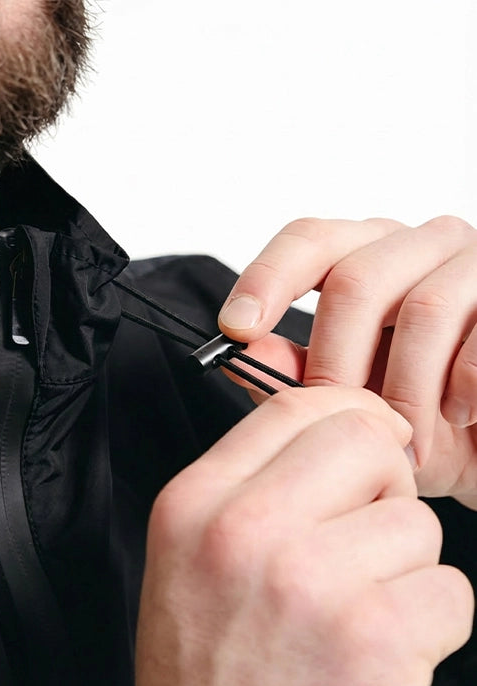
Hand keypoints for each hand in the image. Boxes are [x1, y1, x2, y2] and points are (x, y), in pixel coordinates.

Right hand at [135, 387, 472, 685]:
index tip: (373, 430)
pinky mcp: (370, 640)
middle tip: (366, 525)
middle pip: (362, 440)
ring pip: (415, 521)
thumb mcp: (191, 553)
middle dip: (386, 477)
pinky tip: (379, 650)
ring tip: (355, 608)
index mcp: (196, 504)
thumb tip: (336, 430)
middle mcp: (244, 531)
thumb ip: (250, 483)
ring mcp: (307, 582)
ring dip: (403, 565)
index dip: (347, 408)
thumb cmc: (206, 666)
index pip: (290, 408)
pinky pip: (449, 590)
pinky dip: (429, 621)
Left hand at [218, 216, 476, 504]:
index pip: (308, 241)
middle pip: (357, 279)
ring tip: (404, 441)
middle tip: (334, 418)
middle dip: (336, 362)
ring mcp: (476, 260)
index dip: (266, 279)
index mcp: (368, 256)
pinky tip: (457, 417)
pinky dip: (462, 387)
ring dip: (404, 390)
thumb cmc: (421, 414)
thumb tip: (242, 357)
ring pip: (423, 308)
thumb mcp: (349, 402)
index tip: (235, 329)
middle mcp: (420, 244)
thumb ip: (297, 375)